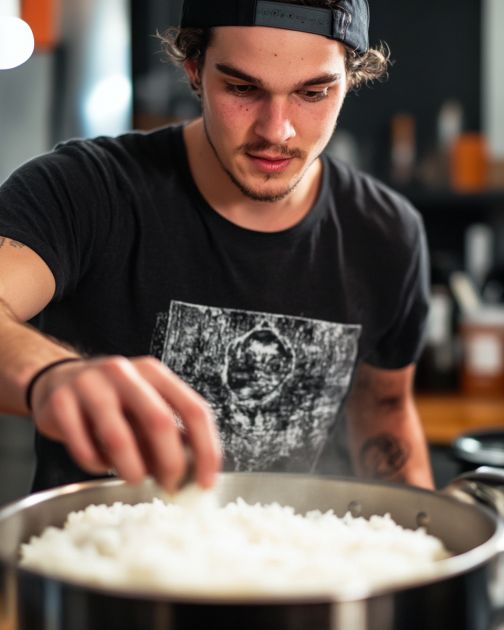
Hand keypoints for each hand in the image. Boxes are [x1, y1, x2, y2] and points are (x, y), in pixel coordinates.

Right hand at [29, 355, 221, 490]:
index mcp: (154, 372)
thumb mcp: (145, 406)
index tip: (206, 481)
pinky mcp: (61, 401)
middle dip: (171, 463)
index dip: (206, 449)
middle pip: (160, 421)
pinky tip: (101, 462)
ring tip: (134, 478)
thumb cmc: (111, 401)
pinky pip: (83, 447)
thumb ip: (170, 432)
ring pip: (119, 438)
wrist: (58, 382)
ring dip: (132, 469)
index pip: (194, 409)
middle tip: (170, 486)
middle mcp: (125, 372)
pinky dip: (96, 465)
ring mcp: (90, 384)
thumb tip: (195, 472)